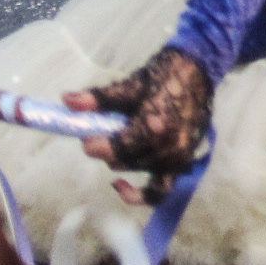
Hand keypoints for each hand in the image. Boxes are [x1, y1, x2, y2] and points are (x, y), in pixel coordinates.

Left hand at [70, 45, 212, 199]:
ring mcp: (179, 156)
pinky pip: (161, 189)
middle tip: (99, 135)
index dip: (97, 146)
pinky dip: (142, 195)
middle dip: (109, 149)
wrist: (200, 69)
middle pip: (126, 161)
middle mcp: (169, 146)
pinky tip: (121, 187)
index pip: (118, 149)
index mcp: (156, 126)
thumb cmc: (165, 74)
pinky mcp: (183, 161)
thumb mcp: (130, 84)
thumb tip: (66, 101)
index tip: (86, 138)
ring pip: (140, 172)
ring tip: (116, 147)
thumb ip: (98, 99)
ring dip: (124, 162)